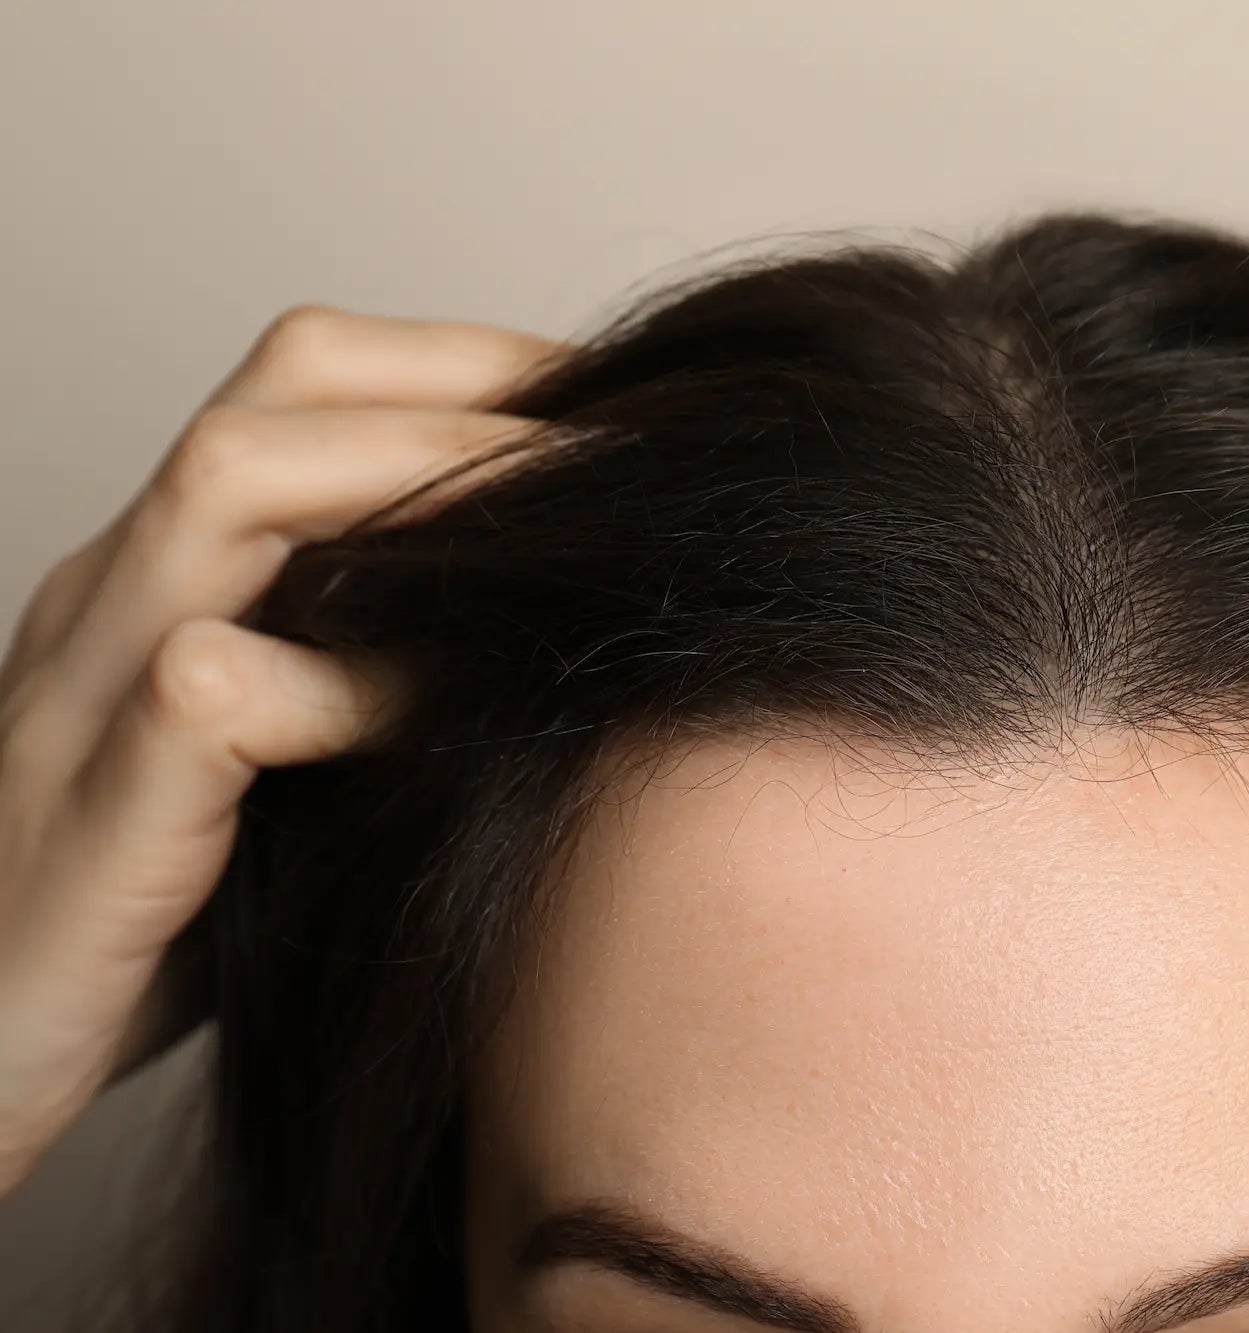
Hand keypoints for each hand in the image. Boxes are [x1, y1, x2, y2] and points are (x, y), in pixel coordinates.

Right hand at [0, 305, 563, 1198]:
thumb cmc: (160, 932)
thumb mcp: (285, 774)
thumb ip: (374, 683)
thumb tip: (569, 624)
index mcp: (162, 575)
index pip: (308, 384)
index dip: (469, 368)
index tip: (615, 398)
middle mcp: (112, 597)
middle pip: (280, 390)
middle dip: (468, 391)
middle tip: (620, 437)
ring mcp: (78, 692)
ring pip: (231, 484)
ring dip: (422, 479)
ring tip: (559, 520)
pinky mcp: (83, 816)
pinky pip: (210, 687)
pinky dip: (350, 678)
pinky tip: (449, 703)